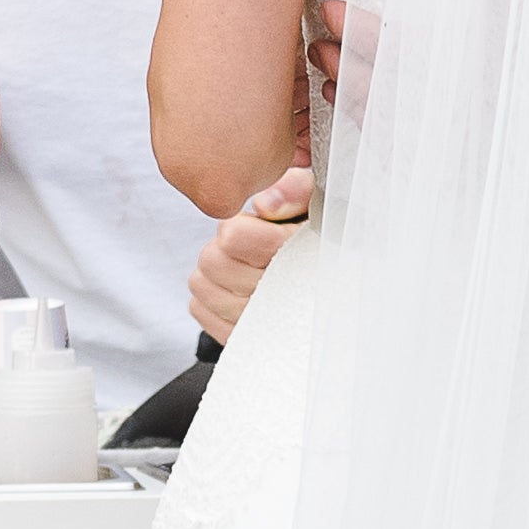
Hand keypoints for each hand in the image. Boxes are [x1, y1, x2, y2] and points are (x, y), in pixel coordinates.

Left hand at [191, 164, 309, 341]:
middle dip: (226, 247)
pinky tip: (238, 287)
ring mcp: (256, 322)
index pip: (233, 236)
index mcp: (298, 257)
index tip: (261, 226)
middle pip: (212, 260)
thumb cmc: (319, 233)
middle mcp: (277, 297)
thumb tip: (266, 204)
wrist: (330, 278)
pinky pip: (199, 308)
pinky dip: (212, 295)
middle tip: (252, 246)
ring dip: (217, 271)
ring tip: (245, 265)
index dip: (240, 225)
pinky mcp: (239, 338)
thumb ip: (295, 190)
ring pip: (200, 285)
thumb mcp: (317, 199)